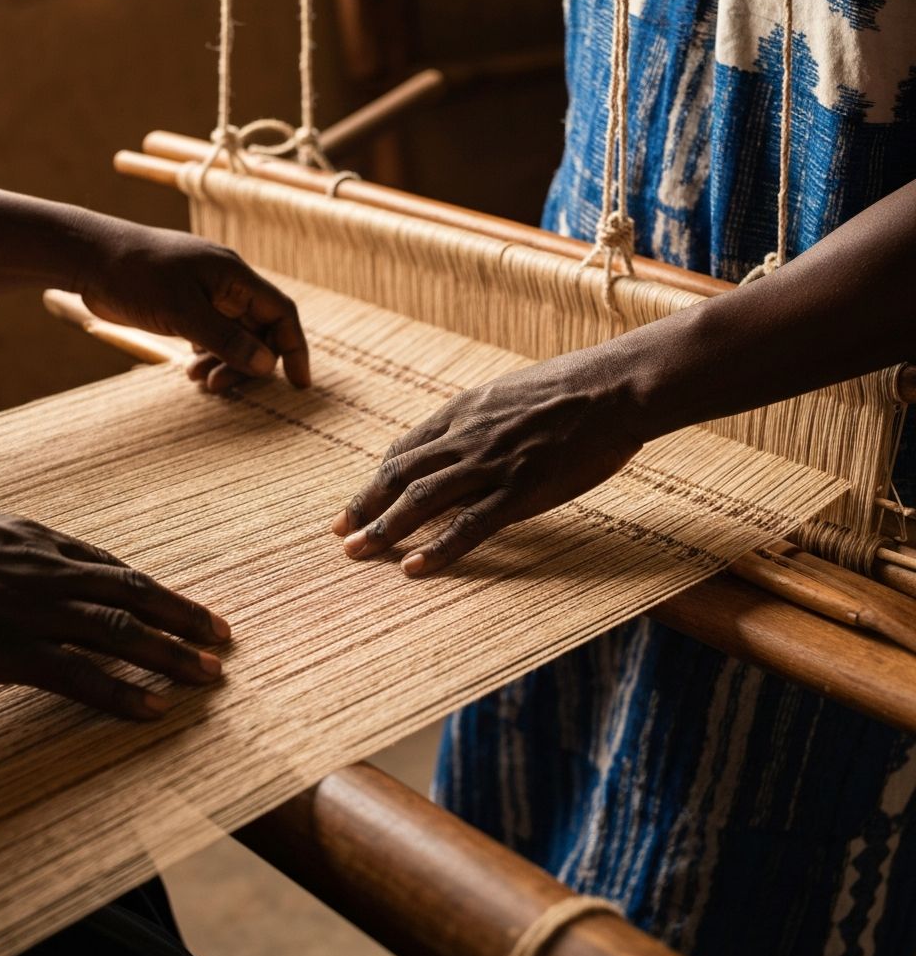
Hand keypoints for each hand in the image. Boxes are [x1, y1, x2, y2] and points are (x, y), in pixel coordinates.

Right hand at [0, 507, 230, 719]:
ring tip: (209, 674)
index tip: (198, 614)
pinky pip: (75, 674)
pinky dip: (120, 692)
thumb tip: (83, 566)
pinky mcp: (1, 651)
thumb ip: (36, 550)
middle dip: (184, 618)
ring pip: (117, 631)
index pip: (121, 571)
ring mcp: (27, 611)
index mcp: (41, 544)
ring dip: (170, 653)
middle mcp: (46, 573)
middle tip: (224, 640)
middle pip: (133, 595)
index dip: (165, 595)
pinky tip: (154, 708)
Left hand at [79, 217, 309, 388]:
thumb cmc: (134, 275)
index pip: (281, 313)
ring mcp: (207, 295)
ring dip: (225, 364)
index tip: (298, 383)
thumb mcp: (182, 312)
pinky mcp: (187, 306)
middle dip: (248, 364)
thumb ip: (226, 340)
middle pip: (259, 331)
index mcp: (234, 276)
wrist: (88, 256)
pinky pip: (212, 337)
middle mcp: (227, 285)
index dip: (294, 349)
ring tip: (200, 382)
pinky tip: (190, 372)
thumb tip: (267, 366)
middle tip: (222, 388)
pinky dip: (208, 357)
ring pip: (235, 338)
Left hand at [330, 348, 644, 575]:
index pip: (407, 448)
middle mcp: (466, 437)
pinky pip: (467, 526)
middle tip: (339, 531)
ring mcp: (490, 464)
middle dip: (365, 504)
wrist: (615, 388)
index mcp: (465, 410)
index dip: (380, 477)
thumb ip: (487, 416)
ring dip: (383, 528)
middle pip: (400, 474)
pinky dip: (436, 549)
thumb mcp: (515, 391)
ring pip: (421, 501)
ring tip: (356, 553)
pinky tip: (412, 569)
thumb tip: (476, 433)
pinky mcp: (518, 491)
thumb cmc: (577, 386)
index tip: (364, 497)